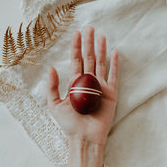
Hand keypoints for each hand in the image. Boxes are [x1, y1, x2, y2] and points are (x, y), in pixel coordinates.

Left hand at [47, 27, 118, 145]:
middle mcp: (89, 82)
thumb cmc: (69, 124)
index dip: (76, 47)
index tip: (76, 33)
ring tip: (101, 35)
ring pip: (101, 63)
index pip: (76, 61)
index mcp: (75, 84)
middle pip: (89, 58)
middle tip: (89, 28)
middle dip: (89, 43)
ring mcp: (101, 87)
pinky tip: (115, 52)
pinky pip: (114, 76)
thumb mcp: (54, 105)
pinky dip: (115, 64)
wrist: (84, 138)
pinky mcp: (111, 93)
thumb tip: (51, 67)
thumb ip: (52, 87)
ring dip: (101, 49)